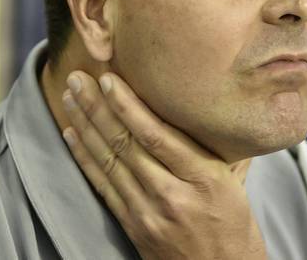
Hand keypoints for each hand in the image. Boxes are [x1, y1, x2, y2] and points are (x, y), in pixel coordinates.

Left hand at [60, 70, 266, 259]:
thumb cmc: (236, 228)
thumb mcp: (236, 185)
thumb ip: (222, 150)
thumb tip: (212, 110)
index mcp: (205, 178)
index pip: (157, 135)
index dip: (128, 105)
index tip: (109, 79)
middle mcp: (173, 195)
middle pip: (126, 144)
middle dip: (97, 107)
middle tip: (78, 78)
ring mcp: (148, 213)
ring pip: (109, 161)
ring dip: (85, 126)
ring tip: (70, 97)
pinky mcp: (133, 226)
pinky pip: (103, 186)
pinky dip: (85, 158)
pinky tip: (72, 135)